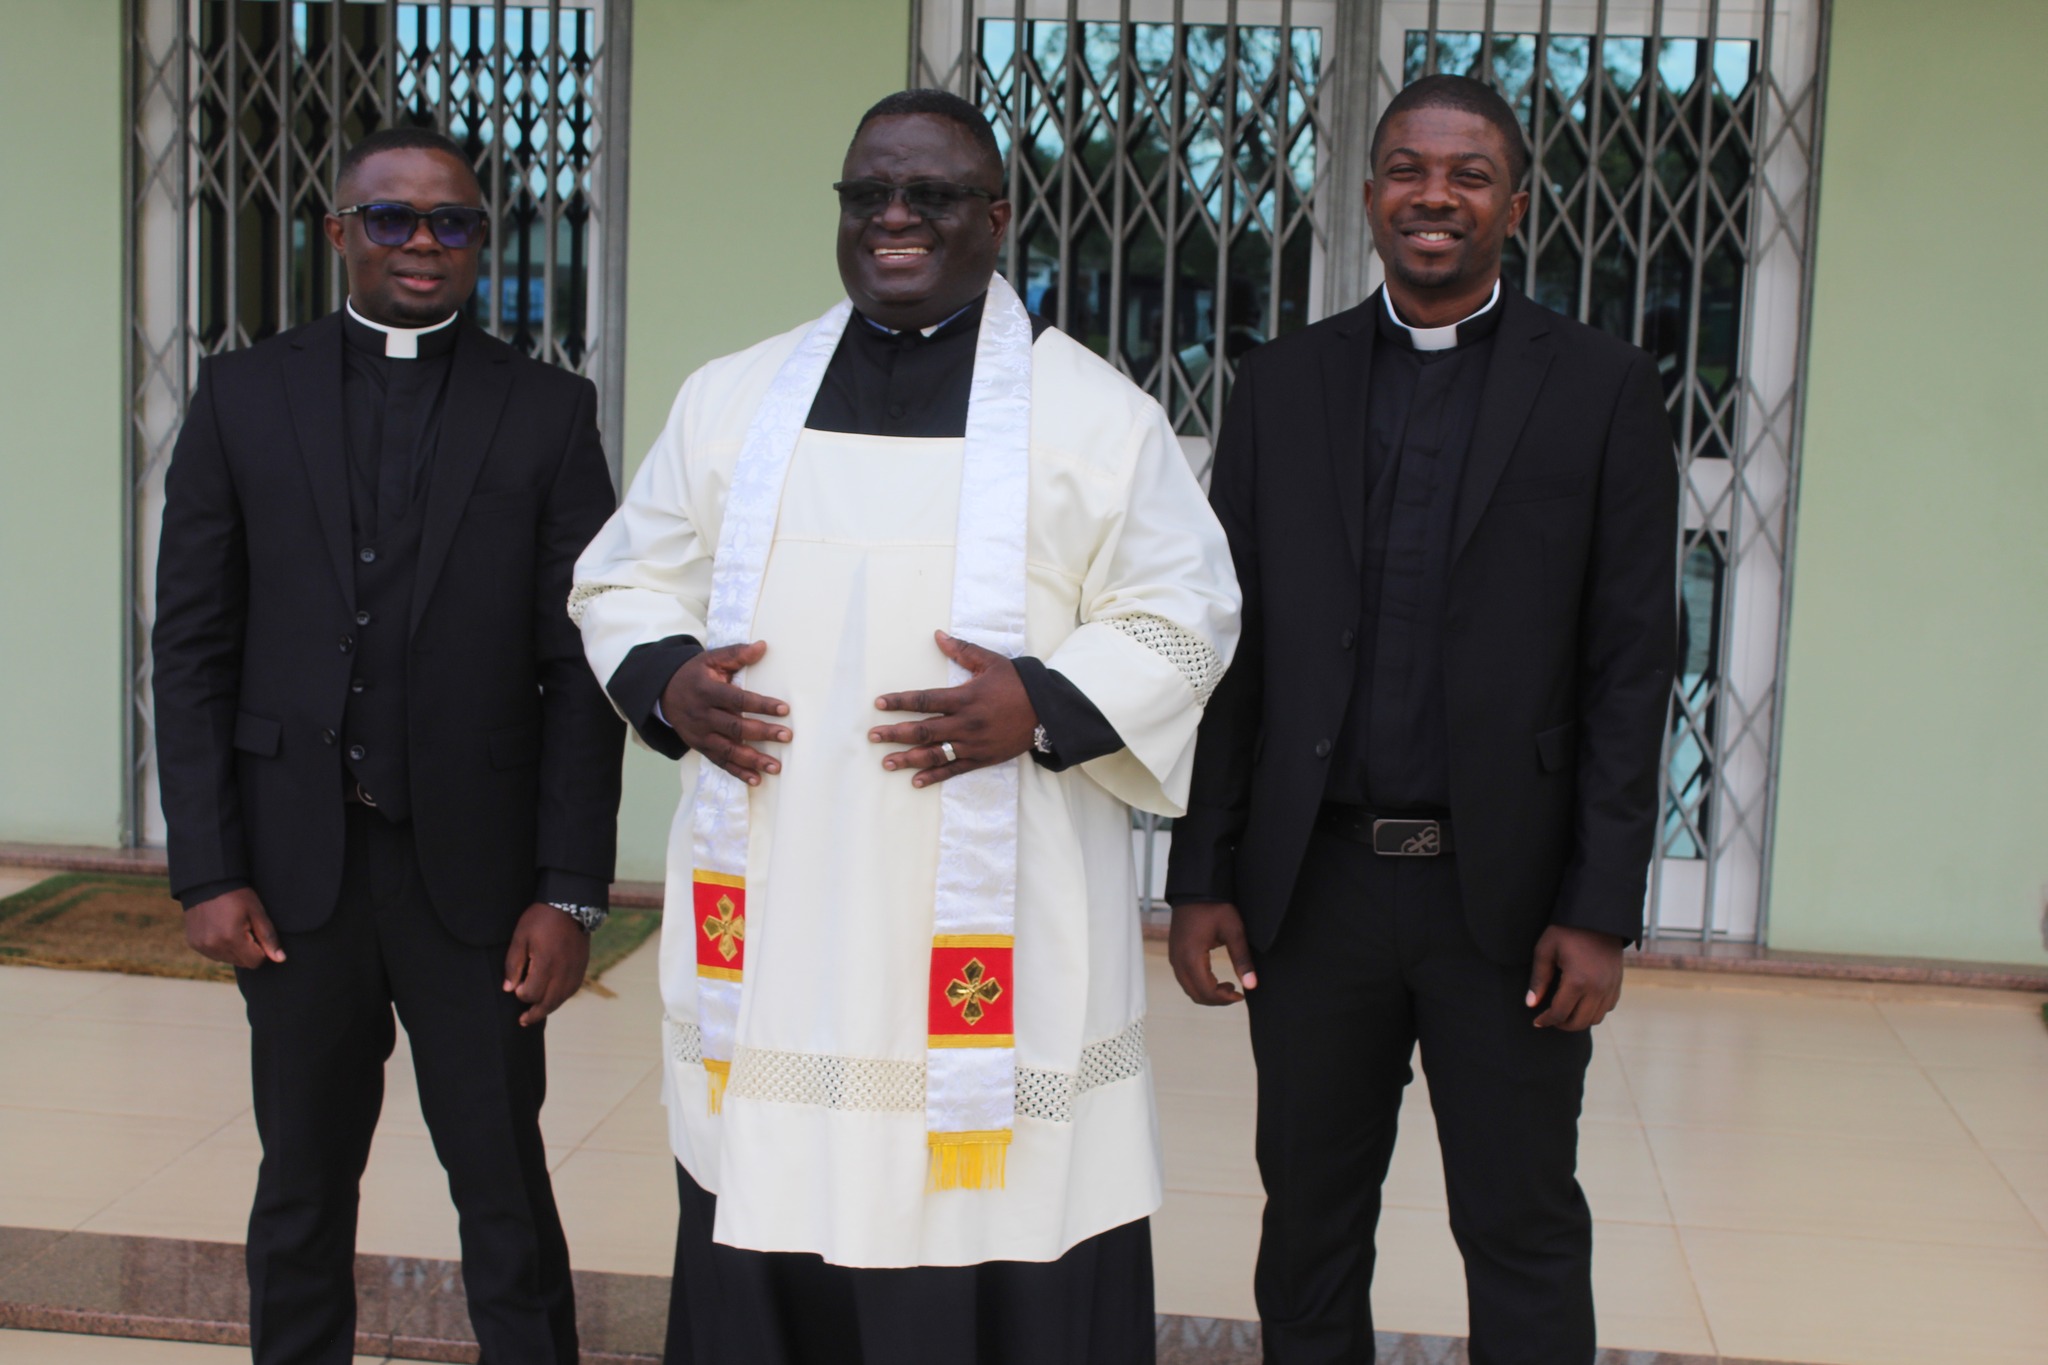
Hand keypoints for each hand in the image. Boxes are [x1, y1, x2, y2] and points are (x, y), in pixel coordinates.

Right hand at [185, 887, 285, 969]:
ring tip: (232, 927)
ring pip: (228, 960)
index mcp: (231, 938)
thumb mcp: (257, 912)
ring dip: (234, 950)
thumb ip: (269, 938)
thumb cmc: (237, 895)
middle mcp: (214, 946)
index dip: (262, 950)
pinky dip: (221, 947)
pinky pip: (214, 954)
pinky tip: (220, 929)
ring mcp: (202, 946)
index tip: (258, 934)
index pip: (255, 962)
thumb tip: (280, 959)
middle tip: (246, 928)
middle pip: (242, 963)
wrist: (208, 882)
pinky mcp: (194, 944)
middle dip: (248, 950)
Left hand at [503, 903, 591, 1026]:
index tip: (515, 989)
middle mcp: (563, 971)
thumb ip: (513, 964)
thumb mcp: (520, 937)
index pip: (532, 993)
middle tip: (523, 1021)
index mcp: (546, 963)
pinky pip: (572, 989)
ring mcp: (574, 970)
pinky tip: (553, 999)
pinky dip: (561, 998)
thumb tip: (509, 988)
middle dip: (534, 1014)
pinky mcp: (581, 967)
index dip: (521, 995)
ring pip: (562, 998)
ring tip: (537, 1014)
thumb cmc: (541, 919)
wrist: (571, 904)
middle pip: (549, 1002)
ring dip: (548, 1008)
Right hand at [659, 641, 790, 785]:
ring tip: (776, 766)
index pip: (737, 700)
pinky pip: (720, 762)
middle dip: (762, 733)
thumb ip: (736, 654)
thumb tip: (762, 647)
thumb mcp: (711, 659)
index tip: (783, 709)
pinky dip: (738, 773)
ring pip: (728, 750)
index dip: (760, 705)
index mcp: (707, 691)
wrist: (664, 693)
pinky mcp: (700, 747)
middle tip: (787, 736)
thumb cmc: (695, 674)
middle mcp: (702, 715)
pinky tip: (756, 780)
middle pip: (735, 727)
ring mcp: (701, 734)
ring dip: (753, 760)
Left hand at [869, 631, 1037, 787]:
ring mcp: (973, 744)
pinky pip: (954, 770)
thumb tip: (937, 635)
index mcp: (965, 698)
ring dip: (908, 759)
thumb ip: (962, 650)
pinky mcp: (982, 758)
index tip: (879, 703)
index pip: (924, 700)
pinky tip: (916, 781)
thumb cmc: (1017, 683)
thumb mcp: (990, 661)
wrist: (1047, 710)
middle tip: (873, 736)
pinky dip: (935, 777)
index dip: (900, 702)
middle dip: (895, 734)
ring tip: (886, 763)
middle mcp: (966, 723)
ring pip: (934, 754)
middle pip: (923, 731)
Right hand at [1168, 901, 1257, 1005]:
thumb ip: (1242, 960)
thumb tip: (1252, 985)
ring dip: (1207, 993)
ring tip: (1227, 985)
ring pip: (1188, 988)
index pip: (1206, 992)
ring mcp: (1174, 957)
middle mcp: (1178, 961)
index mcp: (1191, 957)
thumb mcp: (1234, 932)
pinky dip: (1199, 984)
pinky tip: (1213, 977)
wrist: (1195, 890)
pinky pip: (1184, 978)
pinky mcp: (1174, 953)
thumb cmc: (1215, 907)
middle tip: (1236, 992)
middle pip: (1195, 994)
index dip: (1225, 999)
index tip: (1241, 995)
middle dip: (1217, 999)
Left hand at [1526, 924, 1624, 1029]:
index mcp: (1577, 981)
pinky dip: (1594, 1011)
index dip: (1545, 1020)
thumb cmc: (1567, 931)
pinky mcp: (1618, 983)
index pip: (1559, 1013)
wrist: (1599, 917)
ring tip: (1565, 1011)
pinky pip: (1608, 1008)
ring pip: (1595, 1019)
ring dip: (1579, 1020)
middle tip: (1550, 1018)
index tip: (1536, 1021)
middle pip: (1579, 1022)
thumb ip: (1539, 979)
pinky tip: (1582, 1002)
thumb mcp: (1546, 950)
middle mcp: (1597, 988)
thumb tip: (1531, 1004)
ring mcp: (1610, 987)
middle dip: (1562, 1024)